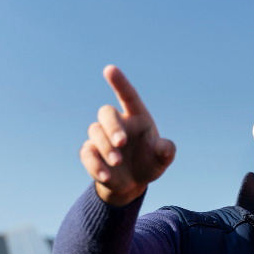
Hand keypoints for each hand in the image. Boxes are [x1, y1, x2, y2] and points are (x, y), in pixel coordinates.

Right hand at [80, 65, 176, 206]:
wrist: (131, 184)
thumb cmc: (148, 163)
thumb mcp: (161, 160)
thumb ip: (166, 152)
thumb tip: (164, 147)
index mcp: (137, 117)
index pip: (128, 96)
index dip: (119, 83)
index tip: (109, 69)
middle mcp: (117, 123)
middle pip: (106, 113)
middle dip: (112, 126)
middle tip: (120, 142)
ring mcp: (101, 137)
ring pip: (95, 132)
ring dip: (106, 147)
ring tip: (117, 162)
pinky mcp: (90, 153)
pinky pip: (87, 154)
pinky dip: (96, 165)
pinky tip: (107, 176)